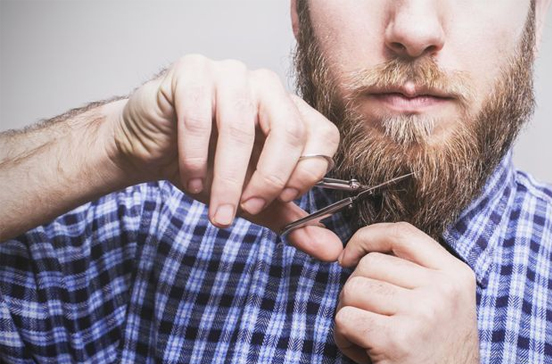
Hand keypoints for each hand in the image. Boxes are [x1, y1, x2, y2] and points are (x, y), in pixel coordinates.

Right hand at [111, 54, 341, 259]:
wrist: (151, 148)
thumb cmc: (206, 166)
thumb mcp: (252, 198)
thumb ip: (290, 219)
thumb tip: (330, 250)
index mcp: (289, 110)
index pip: (323, 135)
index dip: (307, 173)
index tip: (283, 200)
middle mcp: (266, 86)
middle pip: (289, 130)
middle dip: (268, 180)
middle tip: (247, 209)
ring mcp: (230, 73)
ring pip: (241, 128)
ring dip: (227, 178)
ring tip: (215, 207)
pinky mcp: (192, 71)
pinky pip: (199, 118)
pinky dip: (195, 157)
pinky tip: (192, 178)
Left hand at [334, 222, 479, 363]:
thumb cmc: (437, 352)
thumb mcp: (444, 304)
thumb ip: (415, 273)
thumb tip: (359, 251)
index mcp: (455, 274)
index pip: (402, 232)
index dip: (367, 237)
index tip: (349, 255)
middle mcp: (442, 289)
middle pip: (370, 263)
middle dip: (355, 288)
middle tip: (367, 316)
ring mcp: (422, 313)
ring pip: (353, 289)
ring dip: (347, 313)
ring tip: (366, 337)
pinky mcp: (398, 340)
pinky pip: (345, 318)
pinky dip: (343, 337)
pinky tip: (361, 351)